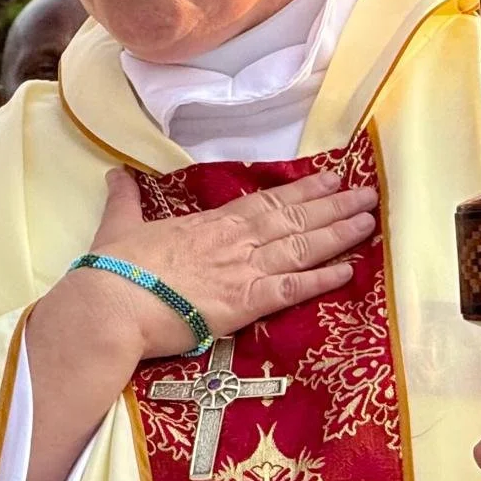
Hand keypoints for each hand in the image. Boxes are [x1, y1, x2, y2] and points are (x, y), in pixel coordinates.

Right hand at [19, 167, 373, 480]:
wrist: (111, 306)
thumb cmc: (112, 268)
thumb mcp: (118, 226)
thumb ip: (124, 200)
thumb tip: (115, 175)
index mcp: (207, 224)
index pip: (264, 202)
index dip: (300, 190)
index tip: (329, 179)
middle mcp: (233, 242)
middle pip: (292, 219)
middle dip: (332, 205)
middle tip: (367, 193)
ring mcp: (242, 270)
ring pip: (301, 246)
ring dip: (338, 233)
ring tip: (369, 220)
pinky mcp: (245, 303)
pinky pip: (293, 288)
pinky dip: (322, 278)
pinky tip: (349, 269)